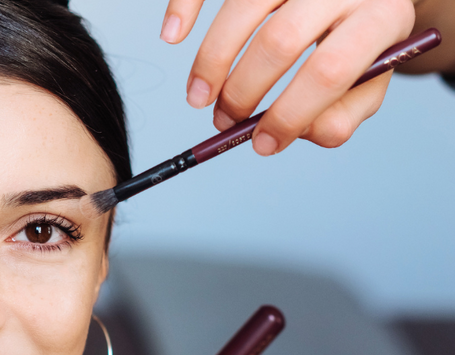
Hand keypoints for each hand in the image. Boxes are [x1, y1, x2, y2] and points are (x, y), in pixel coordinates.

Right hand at [160, 0, 415, 154]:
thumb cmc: (363, 35)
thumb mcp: (373, 75)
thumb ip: (343, 114)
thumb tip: (294, 133)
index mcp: (379, 18)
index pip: (329, 71)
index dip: (289, 115)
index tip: (262, 144)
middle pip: (279, 40)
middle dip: (242, 92)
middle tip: (225, 120)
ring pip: (243, 9)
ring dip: (210, 62)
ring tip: (198, 98)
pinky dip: (184, 5)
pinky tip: (172, 36)